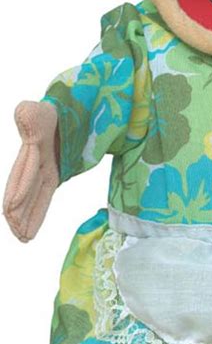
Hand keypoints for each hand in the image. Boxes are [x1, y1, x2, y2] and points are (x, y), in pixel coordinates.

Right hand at [3, 101, 59, 241]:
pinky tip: (30, 231)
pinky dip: (37, 212)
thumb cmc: (52, 107)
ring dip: (26, 218)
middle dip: (19, 214)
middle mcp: (35, 161)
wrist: (69, 105)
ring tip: (23, 238)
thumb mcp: (39, 109)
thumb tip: (23, 113)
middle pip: (23, 193)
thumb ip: (29, 113)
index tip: (10, 210)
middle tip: (19, 235)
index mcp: (32, 148)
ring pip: (32, 198)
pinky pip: (44, 196)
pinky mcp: (53, 171)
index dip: (16, 192)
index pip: (20, 175)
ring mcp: (43, 167)